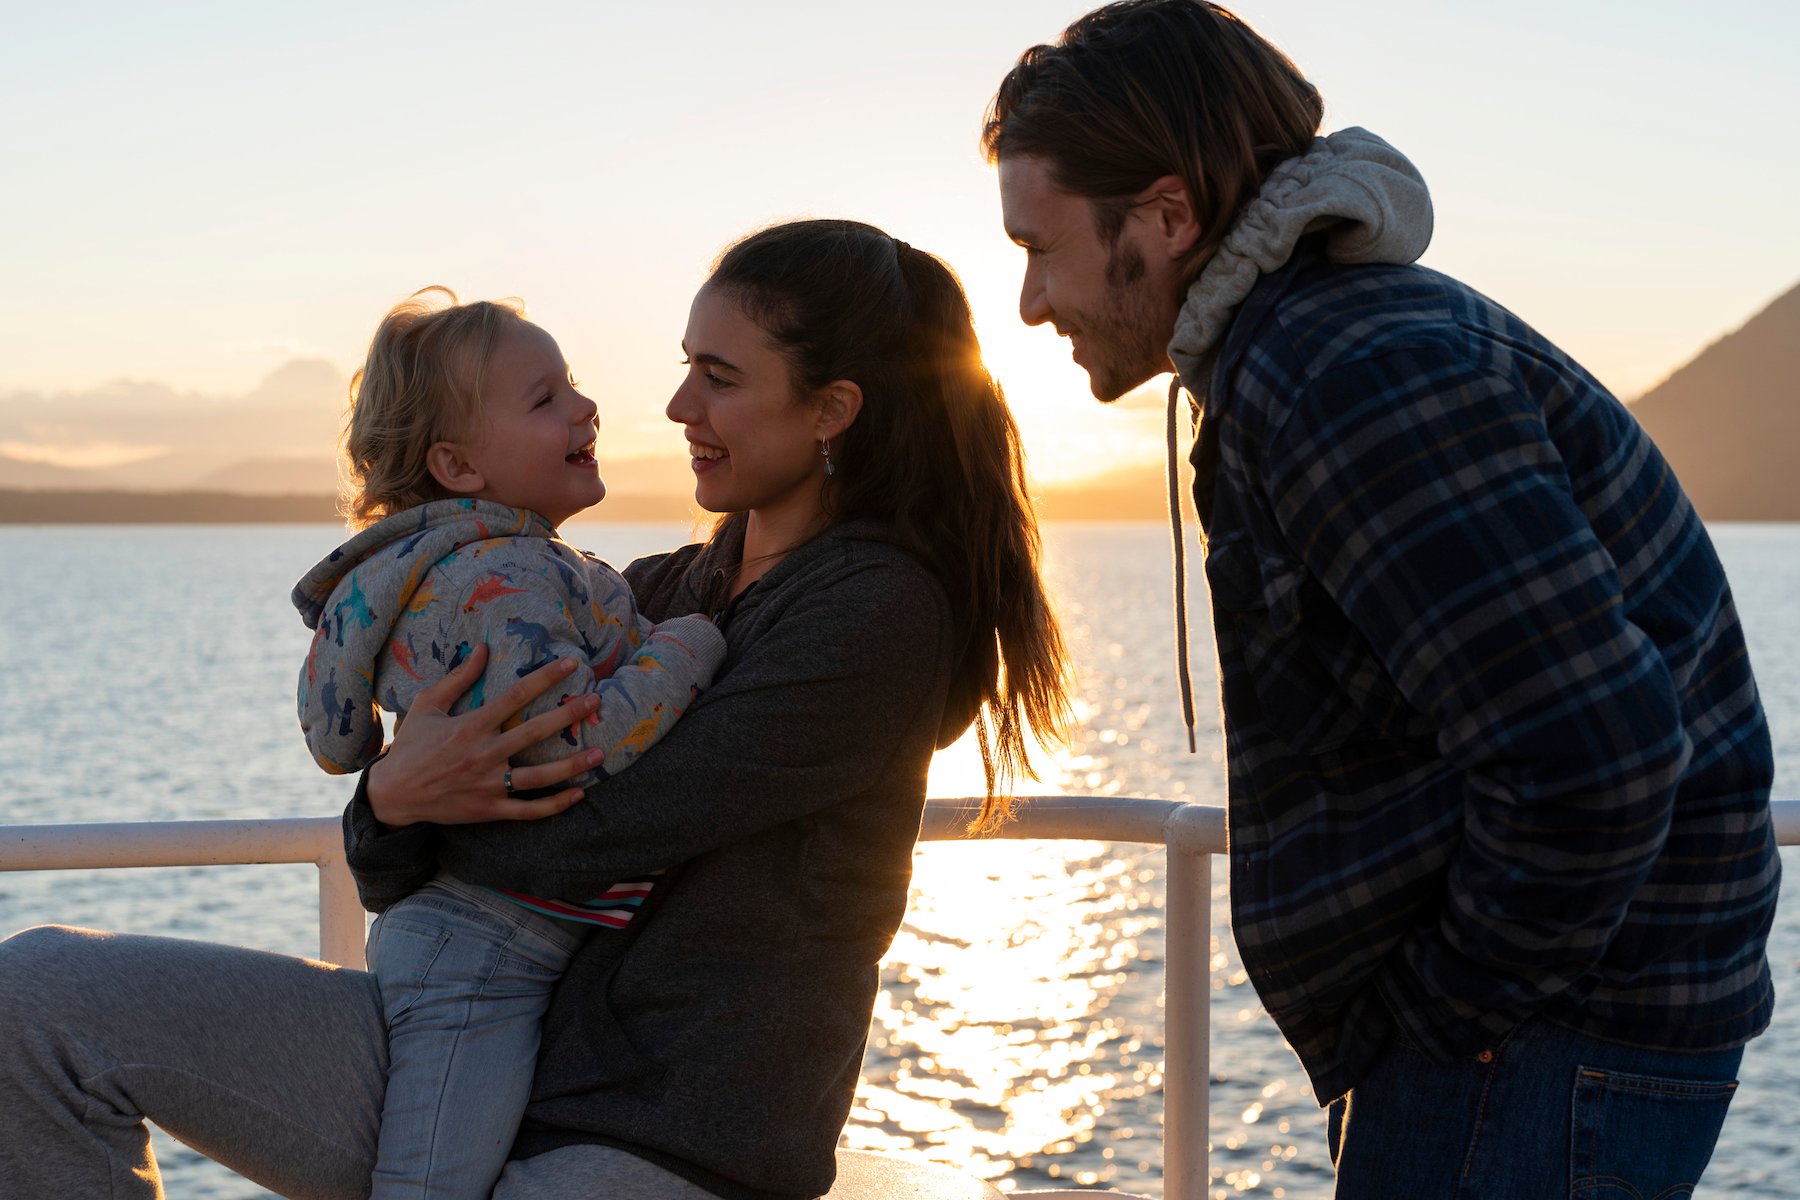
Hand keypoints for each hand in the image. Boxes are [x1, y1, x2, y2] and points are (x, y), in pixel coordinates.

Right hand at [365, 645, 603, 827]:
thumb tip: (483, 648)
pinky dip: (555, 805)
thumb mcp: (427, 705)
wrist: (393, 794)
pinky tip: (578, 794)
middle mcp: (483, 755)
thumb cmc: (411, 745)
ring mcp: (488, 785)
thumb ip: (458, 678)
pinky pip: (528, 810)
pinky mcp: (488, 809)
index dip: (545, 678)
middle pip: (534, 733)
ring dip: (572, 765)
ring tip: (600, 752)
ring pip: (539, 777)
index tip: (571, 664)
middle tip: (596, 702)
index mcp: (471, 726)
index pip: (515, 696)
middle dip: (568, 715)